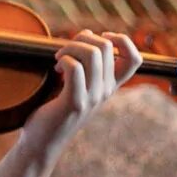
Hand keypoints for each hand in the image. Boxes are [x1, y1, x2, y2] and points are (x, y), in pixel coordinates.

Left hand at [20, 30, 141, 157]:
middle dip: (81, 39)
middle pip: (106, 46)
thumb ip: (85, 63)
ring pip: (92, 54)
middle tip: (65, 51)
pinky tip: (55, 70)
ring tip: (59, 59)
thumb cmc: (54, 109)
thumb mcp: (77, 84)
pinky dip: (64, 60)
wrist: (42, 142)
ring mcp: (92, 98)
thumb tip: (87, 34)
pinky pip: (75, 68)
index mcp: (110, 86)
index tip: (97, 40)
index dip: (122, 41)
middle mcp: (106, 92)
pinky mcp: (74, 103)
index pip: (135, 59)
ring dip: (70, 48)